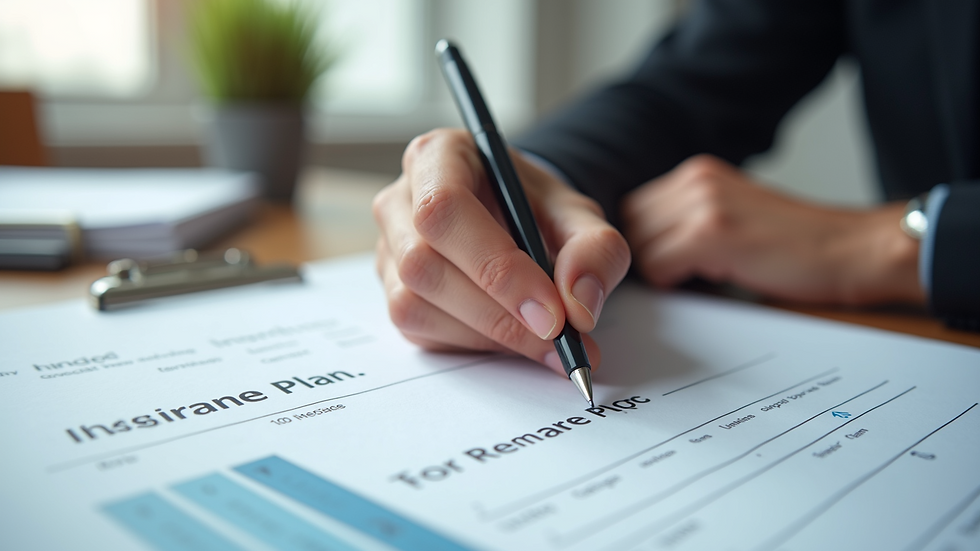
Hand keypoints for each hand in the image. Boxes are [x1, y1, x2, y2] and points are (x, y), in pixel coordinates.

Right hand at [373, 129, 630, 372]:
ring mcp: (389, 250)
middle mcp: (400, 201)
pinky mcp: (393, 293)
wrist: (518, 220)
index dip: (496, 266)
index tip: (551, 312)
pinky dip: (474, 345)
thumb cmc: (537, 209)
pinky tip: (514, 338)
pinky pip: (420, 330)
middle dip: (497, 312)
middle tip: (559, 338)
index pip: (445, 209)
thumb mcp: (579, 215)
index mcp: (439, 157)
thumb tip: (579, 304)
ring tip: (546, 342)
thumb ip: (594, 249)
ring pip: (415, 304)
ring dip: (487, 334)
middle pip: (424, 264)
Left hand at [621, 155, 923, 304]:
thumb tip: (641, 250)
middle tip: (686, 272)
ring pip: (638, 248)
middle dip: (648, 255)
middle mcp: (695, 179)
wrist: (853, 249)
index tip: (668, 260)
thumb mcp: (734, 213)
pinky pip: (657, 266)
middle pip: (628, 226)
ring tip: (707, 272)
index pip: (632, 208)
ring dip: (663, 270)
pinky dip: (676, 282)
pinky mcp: (711, 232)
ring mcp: (702, 203)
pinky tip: (716, 277)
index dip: (644, 240)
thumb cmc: (798, 245)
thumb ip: (688, 218)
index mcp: (698, 173)